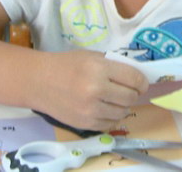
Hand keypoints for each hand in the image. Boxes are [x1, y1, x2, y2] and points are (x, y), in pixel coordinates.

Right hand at [31, 50, 148, 130]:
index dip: (142, 81)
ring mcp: (90, 110)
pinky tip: (106, 107)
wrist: (38, 81)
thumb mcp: (92, 56)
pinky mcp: (84, 124)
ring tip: (116, 99)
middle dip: (134, 93)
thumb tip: (137, 76)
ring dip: (124, 106)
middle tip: (129, 90)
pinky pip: (109, 123)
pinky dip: (112, 116)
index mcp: (99, 69)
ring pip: (122, 112)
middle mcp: (96, 90)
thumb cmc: (66, 64)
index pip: (134, 78)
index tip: (142, 83)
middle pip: (131, 97)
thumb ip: (114, 65)